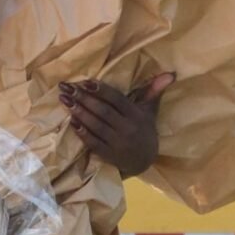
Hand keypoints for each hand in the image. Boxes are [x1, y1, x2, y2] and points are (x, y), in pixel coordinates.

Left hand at [59, 72, 174, 176]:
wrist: (144, 161)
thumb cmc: (144, 130)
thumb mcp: (150, 111)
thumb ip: (154, 91)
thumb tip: (170, 74)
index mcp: (136, 115)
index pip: (116, 100)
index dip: (101, 90)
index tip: (85, 82)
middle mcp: (127, 128)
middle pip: (103, 111)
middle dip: (83, 98)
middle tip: (66, 88)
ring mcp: (118, 143)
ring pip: (96, 126)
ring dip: (79, 113)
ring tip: (65, 101)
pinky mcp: (109, 155)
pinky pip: (93, 143)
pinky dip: (82, 132)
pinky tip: (71, 122)